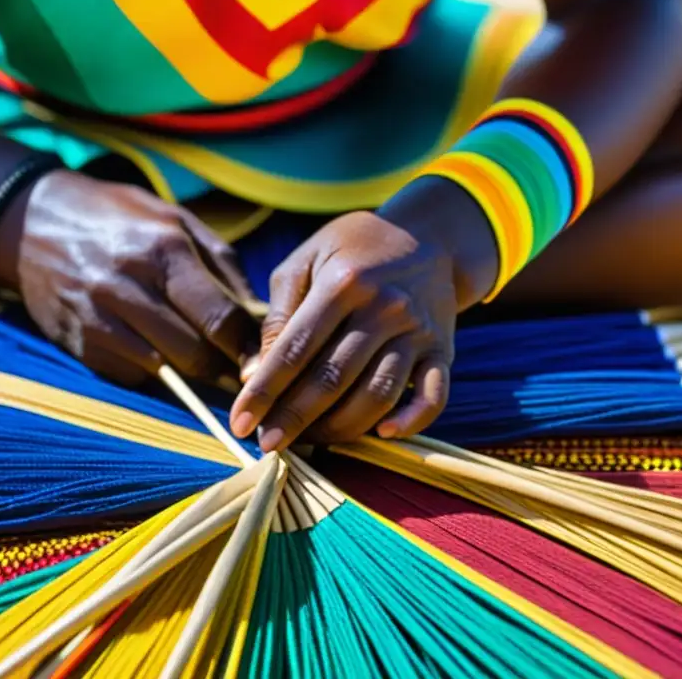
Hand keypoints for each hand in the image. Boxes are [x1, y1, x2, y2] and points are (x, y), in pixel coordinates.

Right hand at [0, 170, 259, 386]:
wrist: (32, 222)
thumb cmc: (120, 218)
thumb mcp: (177, 220)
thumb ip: (223, 265)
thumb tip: (258, 316)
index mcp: (163, 249)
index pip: (218, 318)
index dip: (246, 349)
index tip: (261, 362)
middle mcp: (128, 285)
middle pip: (194, 353)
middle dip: (222, 367)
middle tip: (239, 371)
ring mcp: (98, 317)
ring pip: (164, 369)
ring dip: (190, 375)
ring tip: (206, 366)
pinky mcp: (78, 343)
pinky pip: (130, 375)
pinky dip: (152, 371)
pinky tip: (158, 353)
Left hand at [230, 209, 465, 450]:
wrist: (430, 236)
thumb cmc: (353, 251)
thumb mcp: (307, 260)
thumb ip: (279, 315)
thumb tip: (253, 375)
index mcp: (343, 283)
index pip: (295, 348)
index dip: (265, 390)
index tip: (240, 423)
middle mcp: (384, 307)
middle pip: (333, 378)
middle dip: (294, 418)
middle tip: (268, 444)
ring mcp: (417, 331)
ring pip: (377, 394)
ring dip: (341, 428)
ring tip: (311, 441)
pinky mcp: (442, 350)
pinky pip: (433, 396)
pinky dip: (411, 421)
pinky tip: (382, 434)